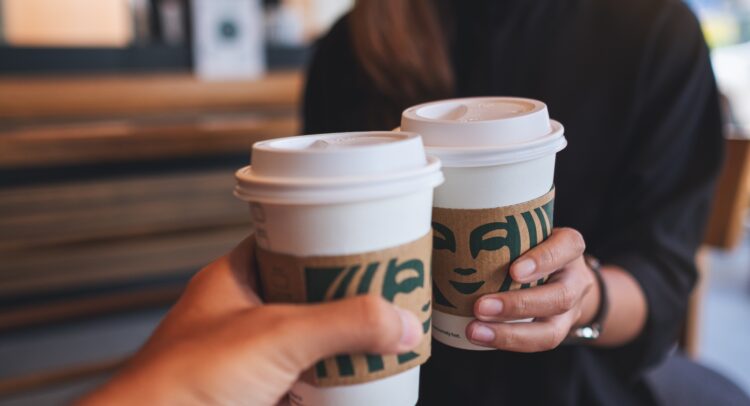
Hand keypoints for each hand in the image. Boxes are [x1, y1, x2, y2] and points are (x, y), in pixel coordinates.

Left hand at [79, 236, 422, 405]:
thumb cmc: (180, 384)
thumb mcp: (276, 336)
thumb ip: (342, 324)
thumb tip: (399, 322)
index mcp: (234, 282)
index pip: (288, 243)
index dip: (327, 240)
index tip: (367, 245)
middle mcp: (240, 317)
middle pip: (306, 296)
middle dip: (346, 300)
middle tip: (386, 296)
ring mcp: (247, 360)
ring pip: (307, 342)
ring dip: (341, 344)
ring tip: (382, 338)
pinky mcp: (256, 396)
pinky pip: (304, 382)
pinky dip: (330, 384)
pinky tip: (356, 384)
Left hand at [466, 228, 598, 351]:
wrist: (562, 274)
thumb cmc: (532, 244)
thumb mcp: (527, 230)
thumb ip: (503, 231)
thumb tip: (448, 230)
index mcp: (569, 246)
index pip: (567, 247)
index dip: (543, 260)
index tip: (514, 270)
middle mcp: (575, 279)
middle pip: (559, 297)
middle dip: (518, 305)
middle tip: (480, 306)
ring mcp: (570, 310)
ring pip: (551, 331)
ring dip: (510, 334)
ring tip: (474, 330)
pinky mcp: (557, 330)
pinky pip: (536, 343)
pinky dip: (506, 342)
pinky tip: (479, 336)